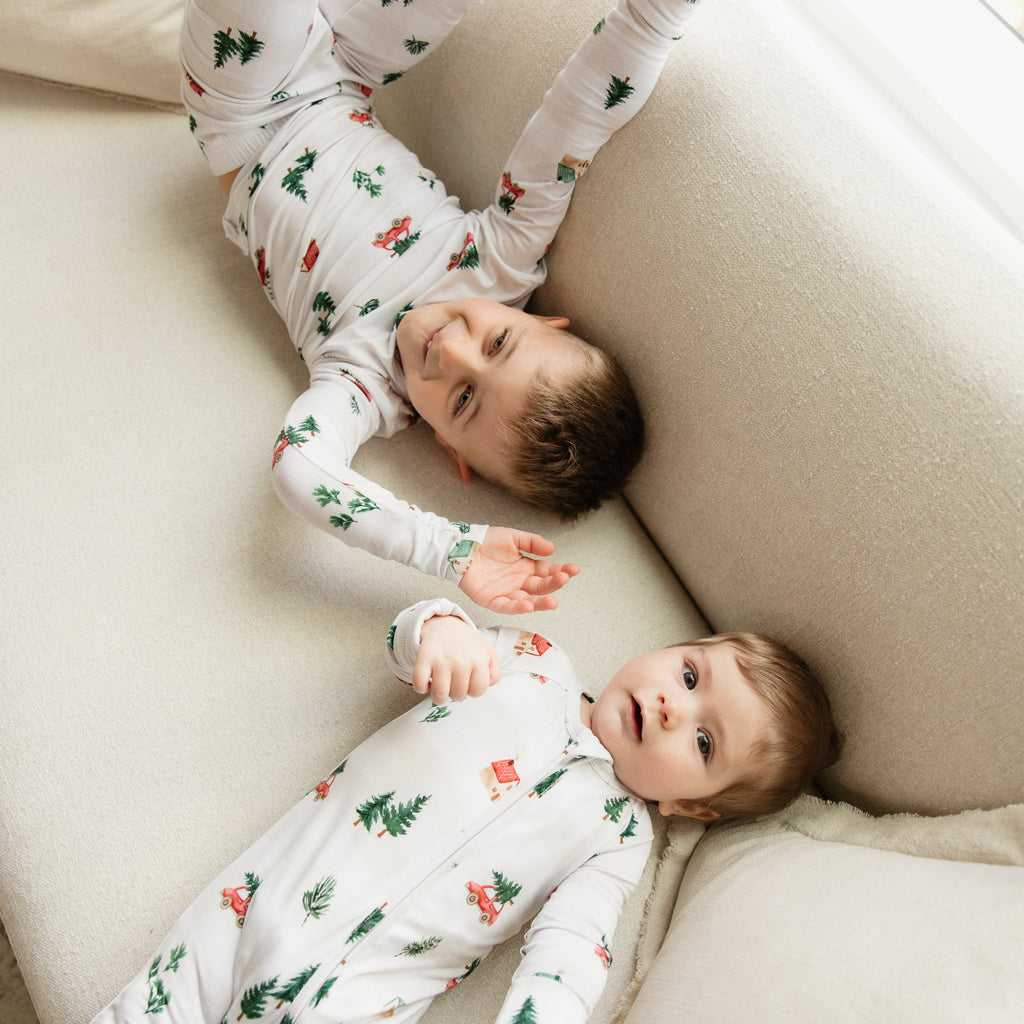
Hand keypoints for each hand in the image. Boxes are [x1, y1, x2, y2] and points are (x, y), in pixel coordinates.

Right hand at [413, 615, 499, 703]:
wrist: (446, 626)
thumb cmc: (466, 644)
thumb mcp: (487, 653)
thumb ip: (494, 672)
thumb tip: (489, 684)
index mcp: (478, 660)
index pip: (478, 691)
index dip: (472, 691)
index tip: (468, 685)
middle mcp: (461, 660)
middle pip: (458, 695)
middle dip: (456, 694)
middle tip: (453, 684)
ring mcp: (442, 659)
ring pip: (440, 694)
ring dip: (439, 697)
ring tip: (440, 689)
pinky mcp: (424, 657)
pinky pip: (419, 683)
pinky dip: (421, 688)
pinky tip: (426, 682)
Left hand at [459, 527, 579, 613]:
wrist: (461, 547)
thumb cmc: (484, 541)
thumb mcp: (512, 537)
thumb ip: (532, 542)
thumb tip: (552, 549)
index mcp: (525, 567)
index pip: (547, 572)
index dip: (561, 571)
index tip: (573, 569)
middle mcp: (518, 582)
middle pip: (540, 587)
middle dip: (554, 584)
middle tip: (564, 579)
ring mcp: (506, 592)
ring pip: (527, 601)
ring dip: (540, 603)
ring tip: (553, 602)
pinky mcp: (491, 600)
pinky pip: (506, 606)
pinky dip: (517, 608)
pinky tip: (527, 605)